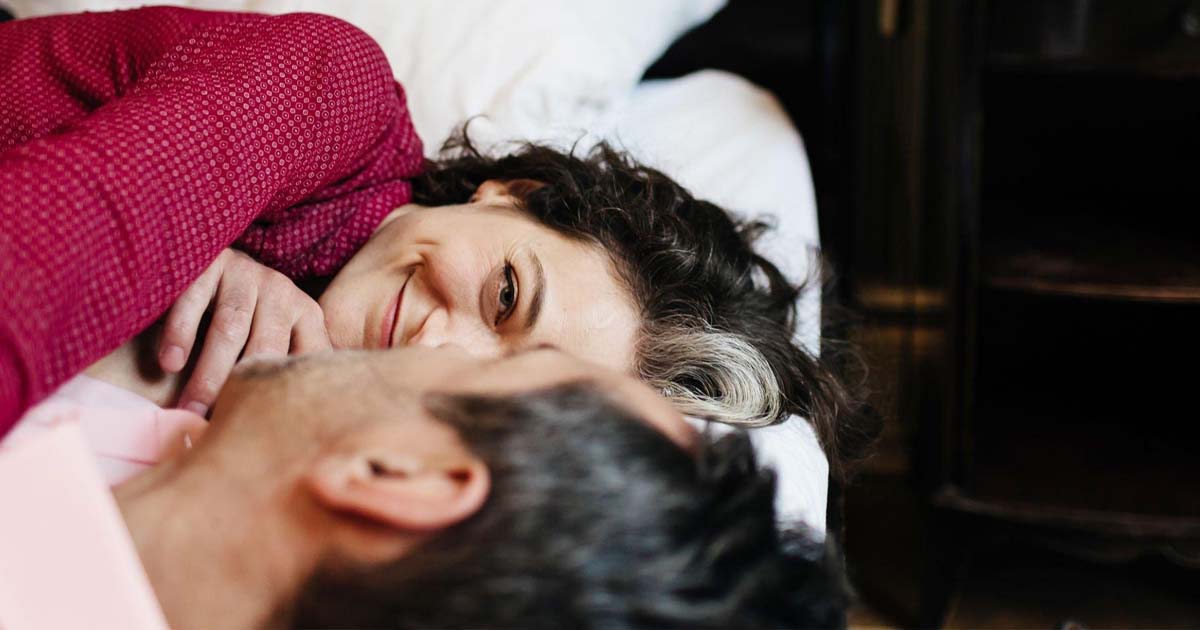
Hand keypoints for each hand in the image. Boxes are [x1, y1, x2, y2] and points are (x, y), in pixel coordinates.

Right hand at [159, 248, 330, 414]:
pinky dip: (181, 333)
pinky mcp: (213, 261)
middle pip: (265, 346)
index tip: (266, 429)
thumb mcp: (275, 341)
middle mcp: (282, 292)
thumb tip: (292, 428)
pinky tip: (170, 363)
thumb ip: (285, 373)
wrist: (212, 261)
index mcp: (306, 316)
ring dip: (208, 373)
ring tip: (189, 408)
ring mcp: (248, 273)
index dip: (284, 394)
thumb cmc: (245, 319)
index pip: (304, 358)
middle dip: (240, 389)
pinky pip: (194, 300)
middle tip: (217, 427)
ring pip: (230, 329)